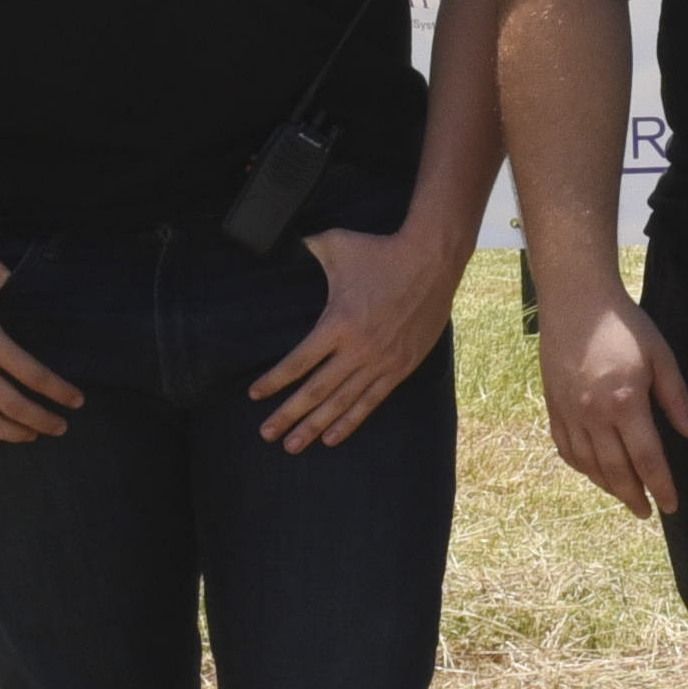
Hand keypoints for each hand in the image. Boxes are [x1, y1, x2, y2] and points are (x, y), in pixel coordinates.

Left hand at [254, 217, 464, 453]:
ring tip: (293, 445)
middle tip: (267, 434)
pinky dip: (350, 421)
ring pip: (341, 403)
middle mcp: (358, 349)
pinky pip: (371, 401)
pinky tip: (332, 438)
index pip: (299, 362)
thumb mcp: (336, 245)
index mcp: (338, 323)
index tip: (255, 395)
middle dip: (288, 415)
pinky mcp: (401, 367)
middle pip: (316, 391)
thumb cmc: (380, 251)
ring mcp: (381, 361)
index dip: (274, 381)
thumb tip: (281, 243)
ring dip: (315, 426)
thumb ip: (306, 250)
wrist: (432, 260)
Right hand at [535, 281, 687, 516]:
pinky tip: (594, 473)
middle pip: (616, 471)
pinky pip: (566, 449)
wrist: (576, 300)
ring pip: (588, 465)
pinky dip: (581, 467)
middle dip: (634, 496)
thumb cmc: (625, 325)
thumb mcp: (661, 357)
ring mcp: (569, 412)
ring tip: (626, 496)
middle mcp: (593, 414)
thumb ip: (676, 399)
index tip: (670, 506)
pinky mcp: (553, 406)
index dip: (660, 487)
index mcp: (625, 403)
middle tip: (647, 512)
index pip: (647, 459)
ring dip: (608, 486)